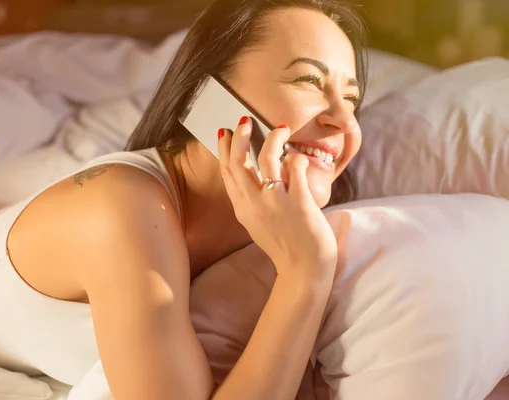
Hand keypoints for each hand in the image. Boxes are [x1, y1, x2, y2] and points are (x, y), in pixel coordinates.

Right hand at [217, 117, 337, 281]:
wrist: (303, 268)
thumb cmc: (284, 246)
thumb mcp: (257, 224)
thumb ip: (253, 200)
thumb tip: (264, 171)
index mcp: (242, 209)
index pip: (227, 173)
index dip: (224, 149)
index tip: (225, 132)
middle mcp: (253, 204)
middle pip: (238, 162)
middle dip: (240, 137)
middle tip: (244, 121)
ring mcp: (275, 202)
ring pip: (266, 158)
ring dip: (272, 138)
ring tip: (281, 127)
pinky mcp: (298, 201)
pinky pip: (295, 168)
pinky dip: (296, 159)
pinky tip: (298, 158)